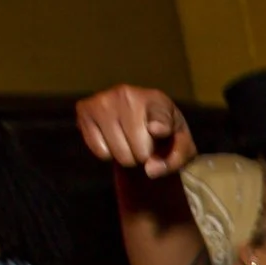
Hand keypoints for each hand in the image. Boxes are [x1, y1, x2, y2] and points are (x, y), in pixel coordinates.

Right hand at [76, 85, 195, 177]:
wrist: (140, 117)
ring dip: (127, 156)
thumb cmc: (165, 133)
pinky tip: (113, 138)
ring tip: (130, 140)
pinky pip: (100, 152)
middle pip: (139, 151)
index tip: (158, 130)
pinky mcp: (84, 110)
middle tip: (145, 144)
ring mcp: (103, 100)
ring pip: (119, 154)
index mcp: (158, 100)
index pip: (159, 117)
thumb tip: (149, 170)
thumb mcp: (181, 145)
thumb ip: (174, 159)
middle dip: (144, 156)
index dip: (160, 126)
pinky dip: (108, 153)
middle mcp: (128, 94)